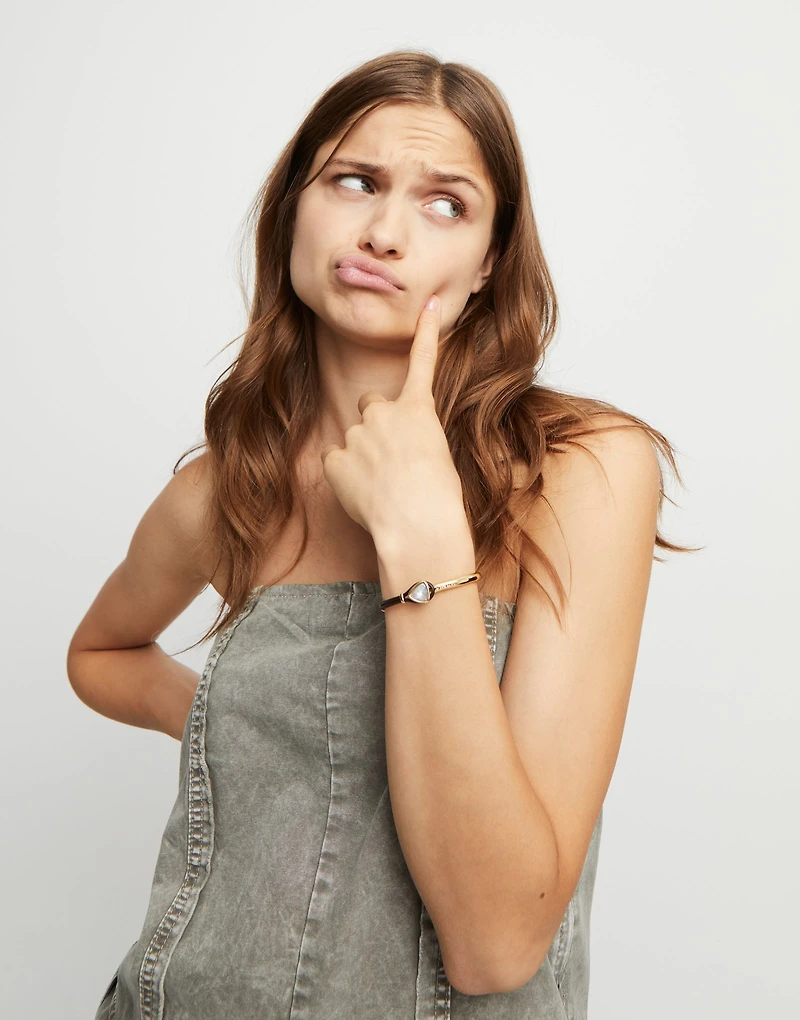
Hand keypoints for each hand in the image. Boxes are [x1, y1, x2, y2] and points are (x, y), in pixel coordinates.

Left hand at [320, 295, 469, 548]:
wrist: (417, 526)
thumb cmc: (438, 500)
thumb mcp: (438, 459)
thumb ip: (415, 440)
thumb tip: (395, 452)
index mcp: (419, 411)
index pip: (423, 362)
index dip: (427, 332)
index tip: (432, 304)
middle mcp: (384, 412)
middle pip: (371, 404)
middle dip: (375, 424)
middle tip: (389, 457)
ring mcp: (357, 434)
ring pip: (353, 437)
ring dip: (362, 456)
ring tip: (381, 486)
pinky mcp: (335, 458)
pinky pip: (335, 461)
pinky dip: (344, 476)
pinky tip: (362, 494)